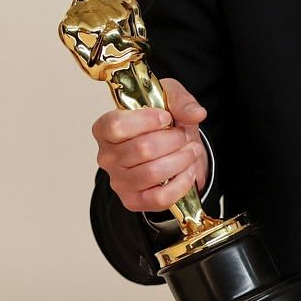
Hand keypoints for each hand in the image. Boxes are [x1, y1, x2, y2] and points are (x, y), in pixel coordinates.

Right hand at [92, 77, 209, 213]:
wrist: (167, 150)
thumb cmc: (161, 124)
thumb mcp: (168, 100)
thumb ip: (180, 101)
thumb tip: (196, 114)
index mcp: (105, 130)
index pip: (116, 126)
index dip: (146, 121)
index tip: (166, 117)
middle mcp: (107, 157)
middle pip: (142, 149)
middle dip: (173, 140)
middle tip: (184, 135)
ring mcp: (119, 182)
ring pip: (153, 172)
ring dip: (181, 159)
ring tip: (191, 151)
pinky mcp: (133, 201)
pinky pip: (160, 198)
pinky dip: (181, 184)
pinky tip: (188, 171)